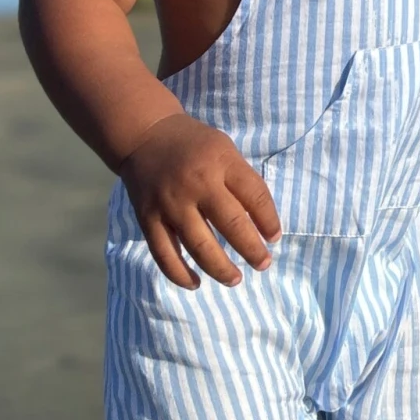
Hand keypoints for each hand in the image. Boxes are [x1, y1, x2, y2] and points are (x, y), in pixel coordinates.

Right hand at [117, 113, 281, 287]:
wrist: (144, 135)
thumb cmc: (194, 145)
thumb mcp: (224, 149)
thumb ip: (241, 180)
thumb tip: (261, 223)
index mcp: (220, 162)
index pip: (254, 196)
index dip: (269, 221)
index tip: (274, 238)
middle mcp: (196, 183)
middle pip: (230, 223)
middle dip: (251, 249)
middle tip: (263, 264)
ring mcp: (170, 203)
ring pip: (198, 245)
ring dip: (220, 268)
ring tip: (235, 279)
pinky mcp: (147, 218)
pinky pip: (164, 254)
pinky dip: (179, 274)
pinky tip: (195, 283)